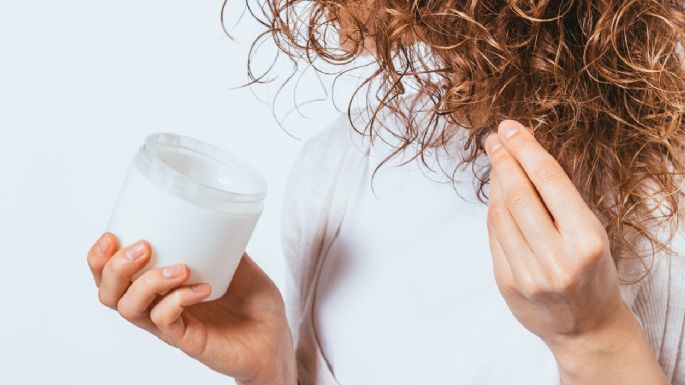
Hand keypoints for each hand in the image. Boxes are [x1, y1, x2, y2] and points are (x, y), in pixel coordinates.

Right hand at [87, 233, 296, 384]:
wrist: (276, 338)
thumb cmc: (253, 303)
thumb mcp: (236, 261)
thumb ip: (222, 240)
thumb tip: (215, 210)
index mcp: (158, 288)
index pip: (111, 276)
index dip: (99, 258)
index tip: (111, 234)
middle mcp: (157, 308)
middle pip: (109, 294)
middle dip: (115, 268)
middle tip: (143, 247)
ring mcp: (170, 326)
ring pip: (130, 309)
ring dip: (147, 282)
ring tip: (179, 267)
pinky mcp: (187, 341)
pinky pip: (165, 322)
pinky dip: (179, 300)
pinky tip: (202, 289)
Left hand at [483, 120, 668, 383]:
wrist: (587, 328)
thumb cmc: (593, 273)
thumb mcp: (591, 233)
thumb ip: (559, 202)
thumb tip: (521, 158)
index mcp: (586, 240)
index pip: (550, 182)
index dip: (526, 150)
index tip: (510, 128)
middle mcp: (557, 259)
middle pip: (520, 196)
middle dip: (503, 161)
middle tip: (493, 139)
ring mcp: (528, 274)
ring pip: (500, 214)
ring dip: (495, 182)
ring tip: (495, 161)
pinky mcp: (507, 284)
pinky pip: (494, 236)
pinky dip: (493, 210)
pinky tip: (495, 194)